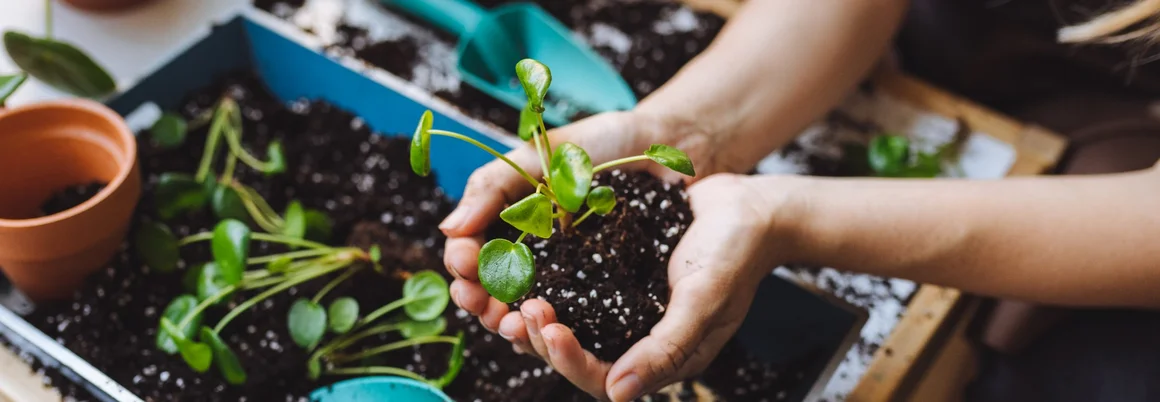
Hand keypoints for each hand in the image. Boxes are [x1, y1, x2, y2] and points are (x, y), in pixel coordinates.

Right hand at [440, 109, 716, 330]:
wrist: (670, 146)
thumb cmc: (602, 144)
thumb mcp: (540, 155)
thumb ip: (493, 186)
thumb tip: (448, 228)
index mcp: (509, 222)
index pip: (471, 252)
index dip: (463, 263)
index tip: (465, 263)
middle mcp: (532, 256)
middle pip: (492, 291)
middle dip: (481, 302)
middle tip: (483, 303)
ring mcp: (566, 278)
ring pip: (525, 312)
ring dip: (509, 323)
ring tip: (511, 322)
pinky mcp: (601, 295)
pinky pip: (571, 319)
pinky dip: (553, 330)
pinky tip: (548, 331)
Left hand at [498, 174, 796, 400]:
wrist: (751, 207)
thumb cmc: (736, 254)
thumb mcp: (705, 300)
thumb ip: (666, 348)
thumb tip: (618, 393)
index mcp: (661, 356)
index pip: (601, 378)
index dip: (568, 360)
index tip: (547, 327)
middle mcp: (636, 337)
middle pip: (575, 355)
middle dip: (542, 338)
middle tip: (521, 308)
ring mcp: (622, 306)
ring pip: (568, 325)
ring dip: (536, 316)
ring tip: (514, 295)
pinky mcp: (613, 275)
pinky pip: (573, 289)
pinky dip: (547, 283)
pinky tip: (525, 267)